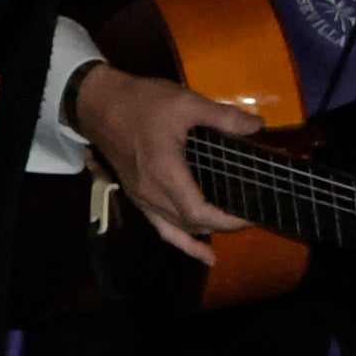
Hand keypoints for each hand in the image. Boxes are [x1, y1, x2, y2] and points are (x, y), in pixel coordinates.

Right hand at [76, 65, 257, 262]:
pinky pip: (160, 227)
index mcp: (166, 174)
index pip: (200, 213)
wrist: (98, 104)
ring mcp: (142, 198)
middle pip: (191, 224)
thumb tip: (257, 126)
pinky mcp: (136, 195)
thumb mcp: (185, 102)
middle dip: (223, 224)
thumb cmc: (140, 103)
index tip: (251, 213)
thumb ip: (222, 117)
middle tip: (249, 211)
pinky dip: (182, 242)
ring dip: (204, 231)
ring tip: (229, 227)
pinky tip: (201, 253)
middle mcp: (152, 194)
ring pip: (177, 229)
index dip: (228, 221)